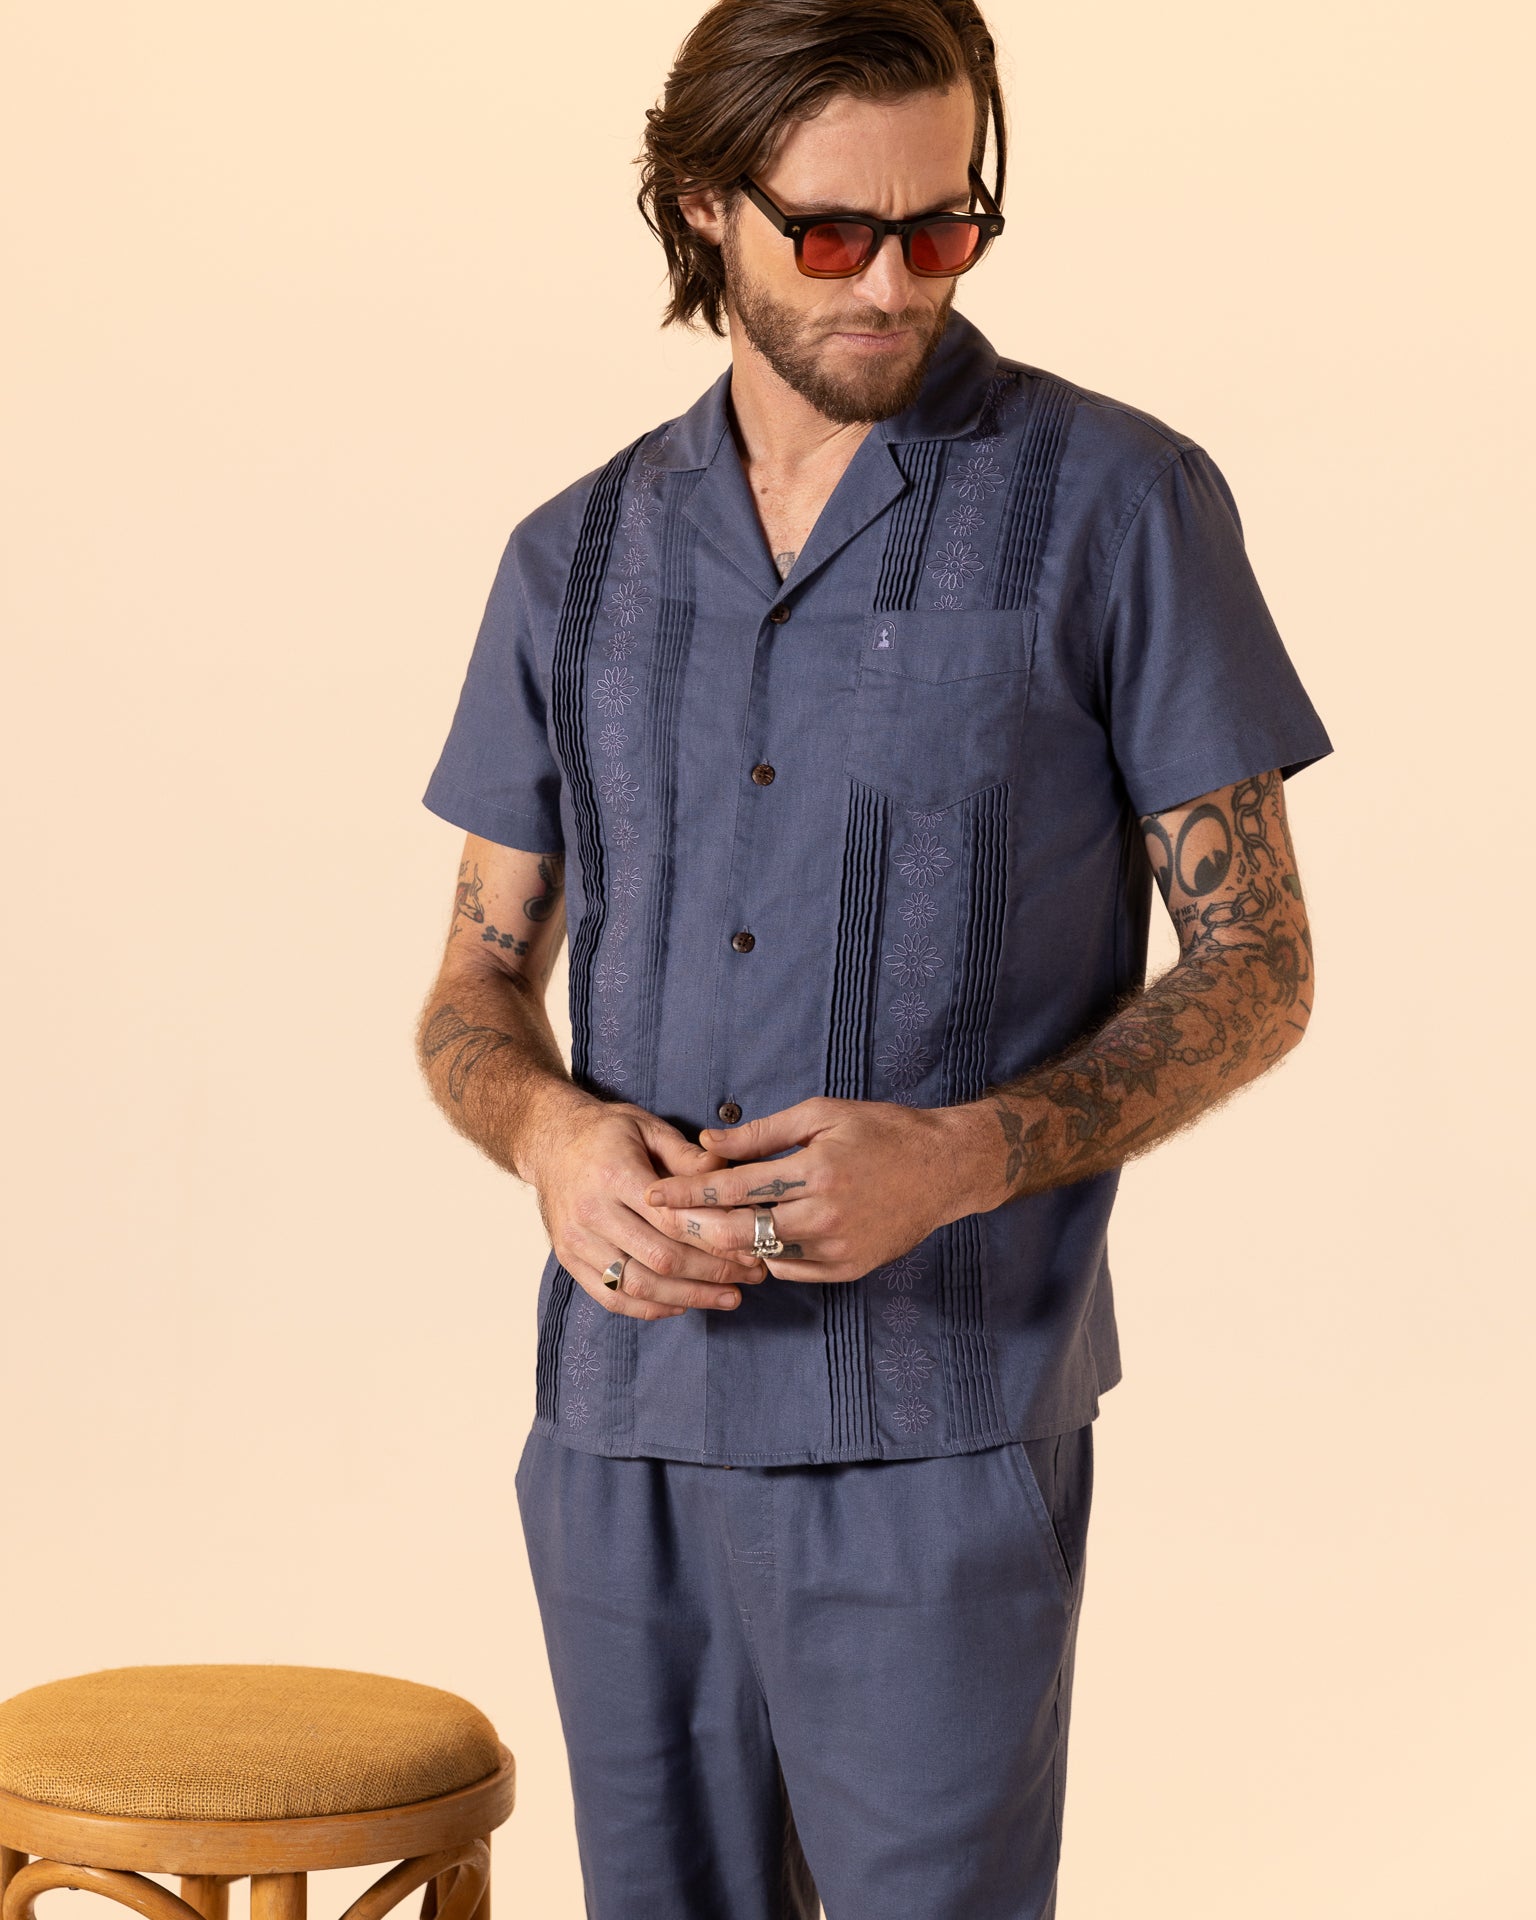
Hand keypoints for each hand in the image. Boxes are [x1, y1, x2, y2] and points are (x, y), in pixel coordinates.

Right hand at [530, 1095, 767, 1319]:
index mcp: (614, 1173)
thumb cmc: (606, 1133)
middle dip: (711, 1273)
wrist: (549, 1142)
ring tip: (728, 1298)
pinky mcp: (568, 1260)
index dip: (716, 1241)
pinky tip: (683, 1304)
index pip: (673, 1219)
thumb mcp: (647, 1127)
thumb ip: (687, 1156)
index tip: (750, 1249)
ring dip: (689, 1297)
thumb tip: (727, 1177)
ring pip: (637, 1285)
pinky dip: (650, 1307)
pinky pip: (612, 1297)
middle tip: (751, 1278)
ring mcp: (576, 1241)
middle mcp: (591, 1212)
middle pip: (660, 1257)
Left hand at [643, 1097, 969, 1282]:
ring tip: (702, 1234)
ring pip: (763, 1256)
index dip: (688, 1192)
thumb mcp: (821, 1115)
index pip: (735, 1186)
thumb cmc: (881, 1131)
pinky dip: (767, 1256)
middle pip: (741, 1232)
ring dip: (729, 1248)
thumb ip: (762, 1133)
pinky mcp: (850, 1268)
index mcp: (816, 1170)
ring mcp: (840, 1247)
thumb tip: (706, 1142)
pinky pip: (792, 1270)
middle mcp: (826, 1214)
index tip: (653, 1195)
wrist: (944, 1168)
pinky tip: (755, 1241)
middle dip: (696, 1231)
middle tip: (665, 1225)